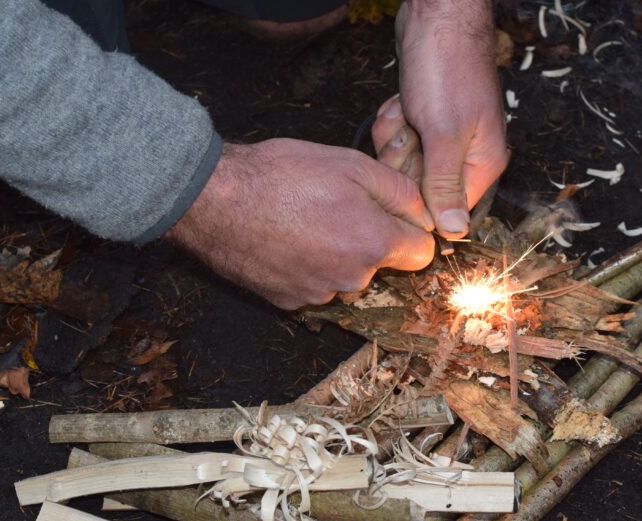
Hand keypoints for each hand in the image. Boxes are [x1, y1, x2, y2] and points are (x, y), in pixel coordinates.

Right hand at [164, 139, 434, 309]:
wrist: (215, 200)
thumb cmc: (281, 176)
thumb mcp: (351, 163)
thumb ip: (400, 191)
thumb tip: (426, 213)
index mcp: (374, 243)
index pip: (422, 253)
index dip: (410, 229)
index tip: (392, 214)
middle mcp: (352, 279)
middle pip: (380, 264)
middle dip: (369, 239)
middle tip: (336, 206)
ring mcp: (319, 295)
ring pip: (346, 276)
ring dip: (336, 254)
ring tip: (305, 220)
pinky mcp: (289, 302)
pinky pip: (313, 285)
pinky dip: (306, 267)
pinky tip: (286, 239)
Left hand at [394, 0, 508, 238]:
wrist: (436, 17)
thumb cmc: (449, 68)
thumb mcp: (445, 133)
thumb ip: (446, 185)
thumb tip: (453, 233)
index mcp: (481, 164)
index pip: (445, 210)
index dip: (419, 196)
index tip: (413, 166)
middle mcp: (464, 155)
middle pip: (417, 187)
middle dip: (404, 158)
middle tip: (414, 128)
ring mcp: (441, 136)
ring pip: (401, 161)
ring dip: (396, 135)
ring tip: (410, 108)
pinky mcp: (422, 120)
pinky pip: (396, 138)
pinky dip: (393, 119)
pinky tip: (403, 100)